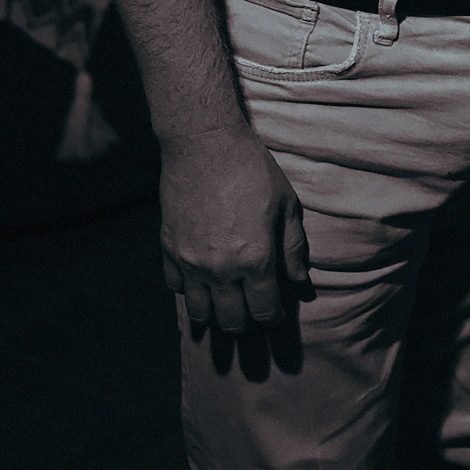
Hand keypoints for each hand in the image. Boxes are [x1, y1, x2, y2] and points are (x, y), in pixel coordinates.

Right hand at [158, 120, 308, 333]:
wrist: (204, 144)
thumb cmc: (252, 169)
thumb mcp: (286, 204)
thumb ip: (293, 247)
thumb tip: (300, 281)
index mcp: (255, 260)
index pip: (264, 310)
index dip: (273, 318)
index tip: (276, 314)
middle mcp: (221, 270)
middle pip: (231, 321)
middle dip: (244, 325)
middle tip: (251, 317)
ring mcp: (191, 263)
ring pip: (199, 312)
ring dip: (213, 316)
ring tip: (223, 309)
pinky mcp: (169, 249)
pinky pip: (175, 287)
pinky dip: (187, 292)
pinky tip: (197, 284)